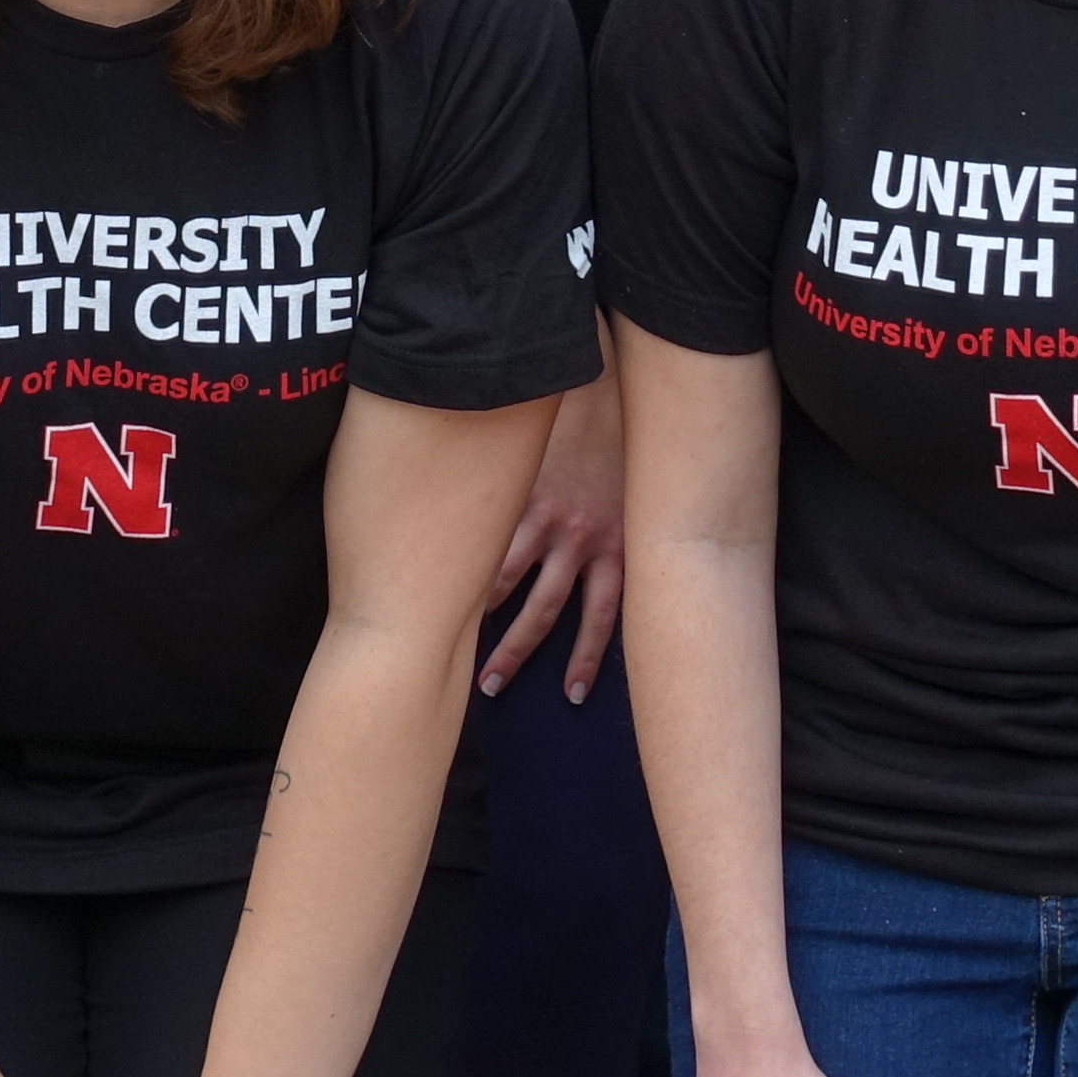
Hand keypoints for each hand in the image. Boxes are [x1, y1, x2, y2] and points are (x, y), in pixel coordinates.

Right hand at [481, 371, 627, 701]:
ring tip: (454, 639)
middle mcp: (584, 539)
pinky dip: (470, 567)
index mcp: (617, 542)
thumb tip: (597, 557)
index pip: (604, 616)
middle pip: (548, 613)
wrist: (608, 380)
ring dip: (485, 616)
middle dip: (520, 654)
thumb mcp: (633, 490)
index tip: (572, 696)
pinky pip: (491, 542)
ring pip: (511, 584)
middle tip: (491, 688)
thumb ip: (614, 526)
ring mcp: (548, 518)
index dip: (587, 658)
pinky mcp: (521, 495)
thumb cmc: (624, 432)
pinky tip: (444, 582)